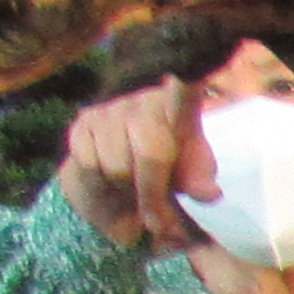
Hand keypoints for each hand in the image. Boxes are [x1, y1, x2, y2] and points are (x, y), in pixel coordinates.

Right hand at [57, 78, 202, 248]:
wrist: (126, 167)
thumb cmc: (171, 165)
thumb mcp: (192, 174)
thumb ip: (199, 181)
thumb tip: (209, 193)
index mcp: (179, 109)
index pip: (184, 91)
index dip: (186, 82)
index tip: (189, 72)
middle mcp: (142, 102)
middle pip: (149, 157)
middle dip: (154, 198)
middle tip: (159, 222)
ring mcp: (110, 110)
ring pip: (116, 168)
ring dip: (126, 195)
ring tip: (134, 198)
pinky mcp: (83, 123)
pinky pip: (89, 166)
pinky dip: (101, 187)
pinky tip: (112, 186)